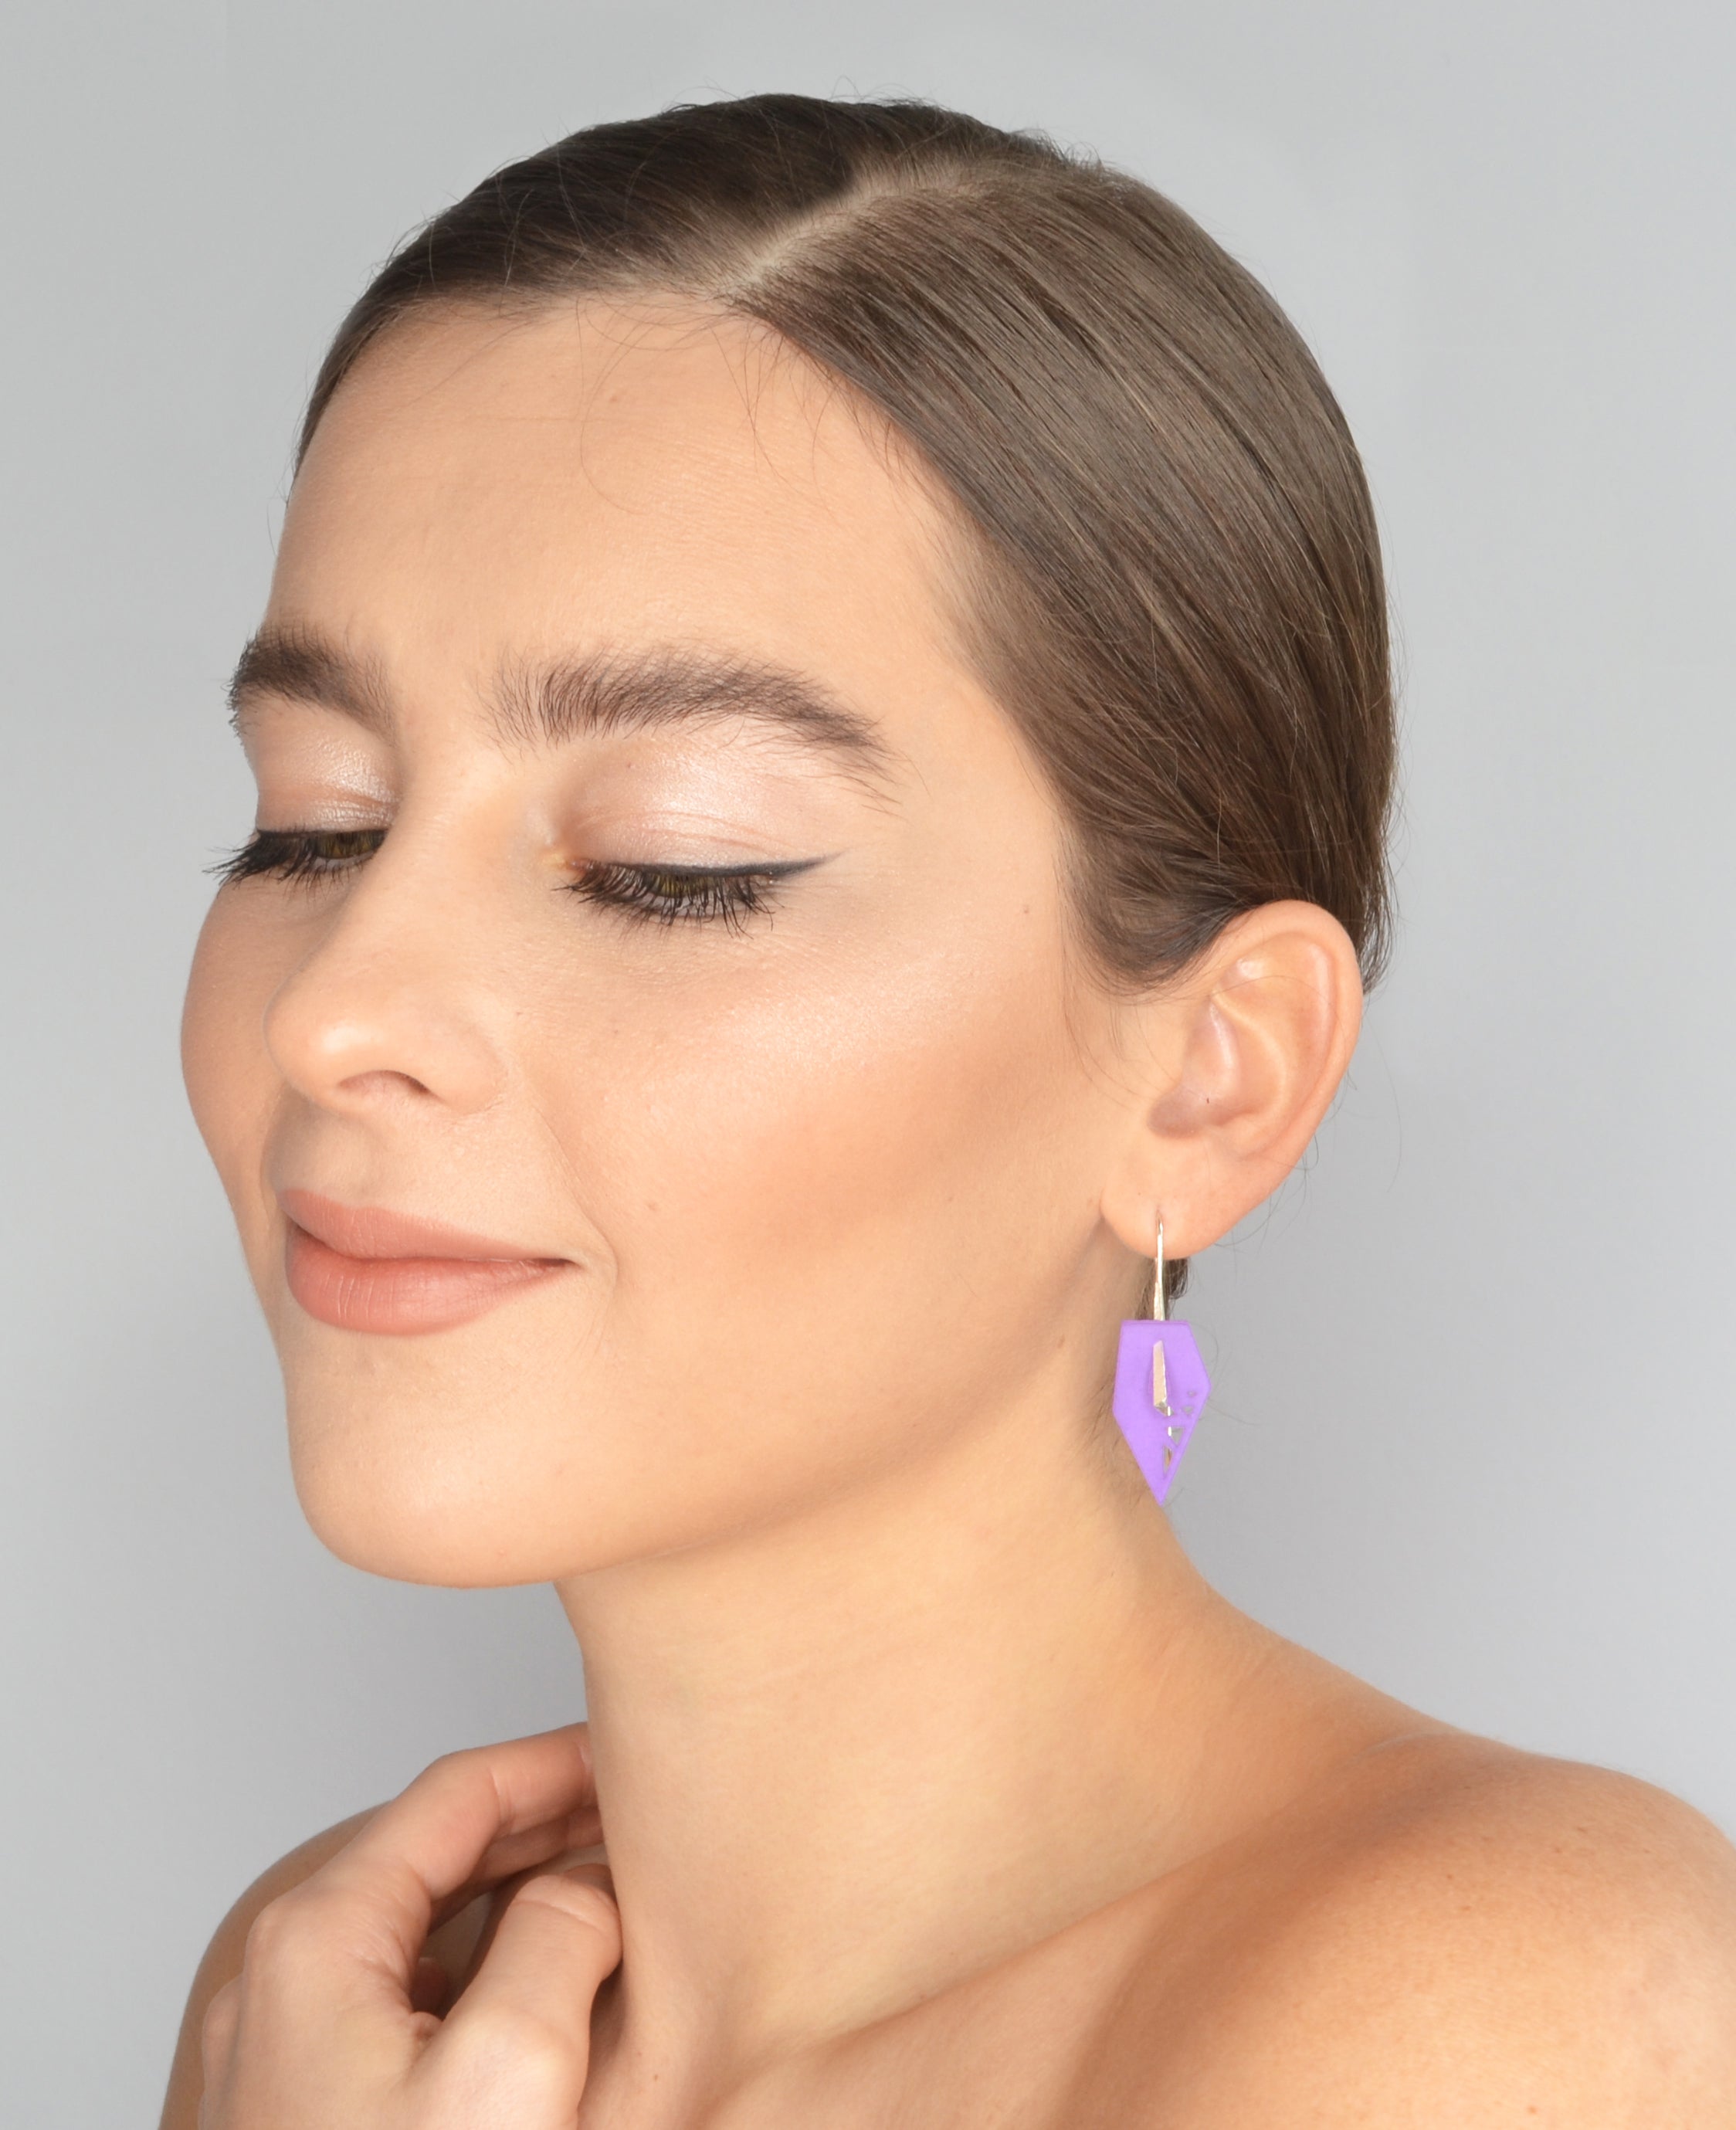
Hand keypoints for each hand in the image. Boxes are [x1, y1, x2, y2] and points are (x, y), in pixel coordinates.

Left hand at [198, 1724, 620, 2127]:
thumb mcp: (509, 2075)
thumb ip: (560, 1939)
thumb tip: (589, 1879)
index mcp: (316, 1943)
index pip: (456, 1793)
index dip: (556, 1761)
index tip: (630, 1752)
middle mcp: (278, 1985)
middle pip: (432, 1852)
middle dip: (540, 1820)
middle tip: (635, 1812)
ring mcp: (281, 2052)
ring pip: (415, 1926)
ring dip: (509, 1892)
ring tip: (602, 1884)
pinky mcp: (300, 2110)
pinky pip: (401, 2000)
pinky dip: (476, 1965)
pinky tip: (530, 1988)